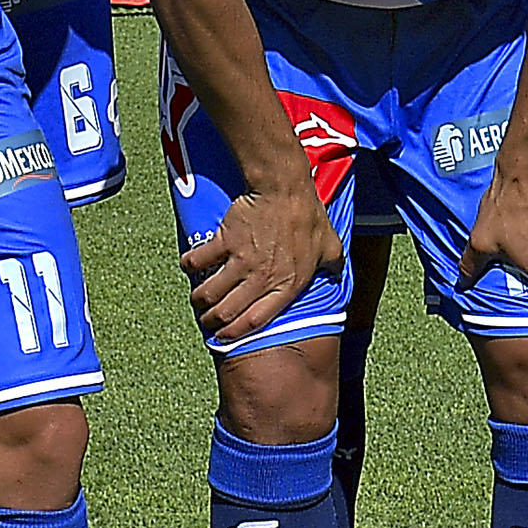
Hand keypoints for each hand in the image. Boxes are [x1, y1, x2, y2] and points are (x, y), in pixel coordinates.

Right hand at [178, 186, 343, 345]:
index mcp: (286, 285)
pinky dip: (190, 266)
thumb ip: (333, 264)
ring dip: (200, 300)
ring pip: (210, 293)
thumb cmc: (308, 217)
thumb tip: (337, 273)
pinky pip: (198, 261)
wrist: (283, 189)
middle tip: (208, 320)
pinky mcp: (224, 242)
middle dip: (213, 321)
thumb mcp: (330, 245)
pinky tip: (190, 266)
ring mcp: (240, 262)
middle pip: (227, 312)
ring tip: (198, 300)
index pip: (256, 321)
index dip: (236, 333)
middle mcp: (261, 279)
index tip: (225, 337)